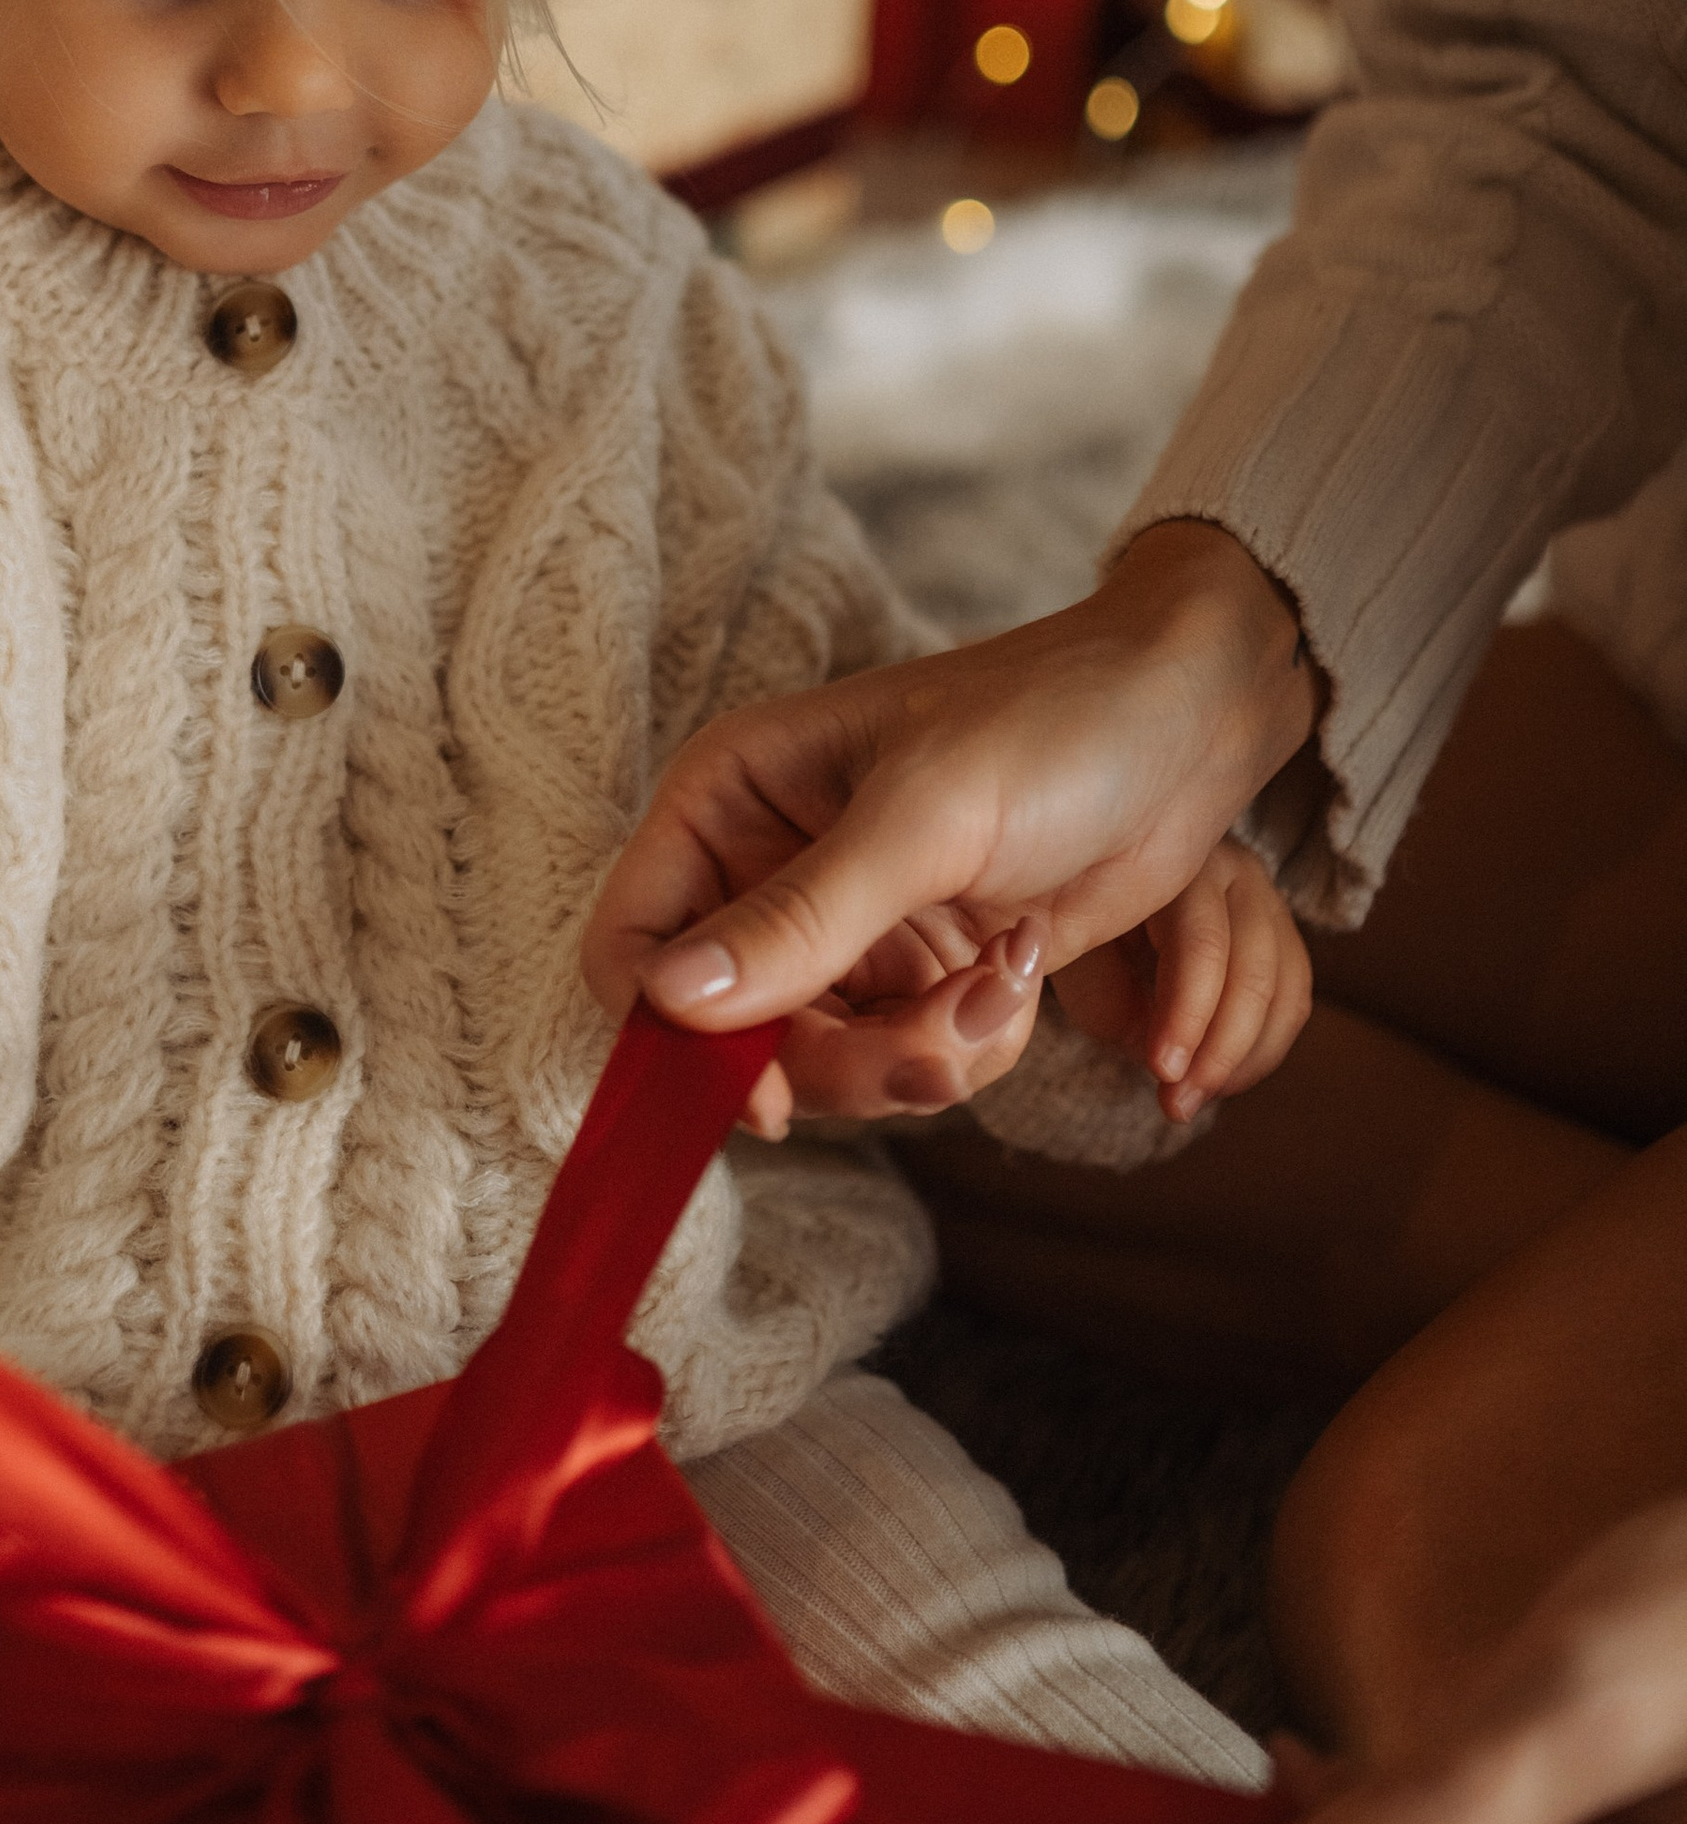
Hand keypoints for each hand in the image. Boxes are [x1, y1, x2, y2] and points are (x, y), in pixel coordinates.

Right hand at [583, 523, 1317, 1126]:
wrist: (1189, 722)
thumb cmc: (1051, 724)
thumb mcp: (924, 819)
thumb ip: (801, 918)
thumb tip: (672, 1002)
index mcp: (728, 800)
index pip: (634, 948)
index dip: (678, 1040)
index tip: (771, 1100)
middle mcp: (766, 869)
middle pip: (737, 1038)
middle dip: (847, 1060)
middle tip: (940, 1047)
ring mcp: (843, 926)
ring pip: (826, 1064)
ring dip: (922, 1054)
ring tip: (1004, 983)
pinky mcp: (917, 967)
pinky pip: (905, 1061)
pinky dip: (969, 1044)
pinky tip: (1021, 971)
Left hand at [1058, 836, 1313, 1128]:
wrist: (1105, 894)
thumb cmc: (1085, 926)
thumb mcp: (1079, 955)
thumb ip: (1108, 999)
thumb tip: (1160, 1057)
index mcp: (1180, 867)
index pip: (1202, 945)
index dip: (1188, 1016)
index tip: (1161, 1072)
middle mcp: (1237, 876)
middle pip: (1254, 973)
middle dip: (1218, 1051)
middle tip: (1177, 1104)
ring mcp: (1269, 905)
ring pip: (1284, 994)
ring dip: (1243, 1061)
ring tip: (1193, 1099)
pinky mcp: (1283, 941)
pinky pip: (1293, 1004)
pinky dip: (1262, 1052)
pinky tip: (1220, 1081)